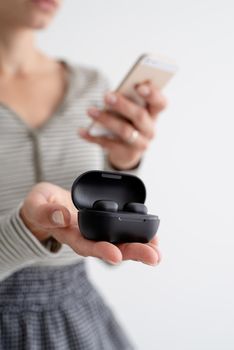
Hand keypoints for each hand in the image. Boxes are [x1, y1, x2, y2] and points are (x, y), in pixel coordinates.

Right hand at [20, 182, 160, 265]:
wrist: (47, 204)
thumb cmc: (41, 206)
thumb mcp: (36, 204)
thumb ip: (45, 211)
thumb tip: (62, 216)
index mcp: (70, 234)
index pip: (86, 245)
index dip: (101, 250)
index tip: (116, 255)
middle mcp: (87, 236)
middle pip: (111, 248)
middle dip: (133, 252)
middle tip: (154, 257)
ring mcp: (98, 230)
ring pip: (121, 242)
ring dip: (141, 247)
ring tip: (159, 251)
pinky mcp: (106, 222)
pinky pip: (124, 229)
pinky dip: (140, 233)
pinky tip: (155, 237)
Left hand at [79, 81, 166, 169]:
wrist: (128, 150)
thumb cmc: (129, 121)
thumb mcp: (131, 110)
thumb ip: (128, 100)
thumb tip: (112, 94)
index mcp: (154, 114)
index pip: (160, 103)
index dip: (153, 94)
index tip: (139, 86)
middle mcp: (150, 130)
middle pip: (139, 116)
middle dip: (123, 105)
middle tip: (106, 96)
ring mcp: (140, 143)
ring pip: (124, 131)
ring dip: (106, 119)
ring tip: (90, 111)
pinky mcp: (126, 153)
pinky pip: (108, 144)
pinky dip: (93, 137)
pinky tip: (81, 131)